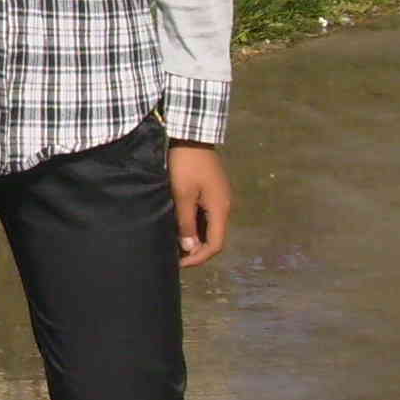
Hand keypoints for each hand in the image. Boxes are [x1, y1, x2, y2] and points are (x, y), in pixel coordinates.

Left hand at [171, 141, 230, 267]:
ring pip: (210, 227)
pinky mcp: (213, 191)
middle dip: (196, 250)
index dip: (199, 258)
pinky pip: (206, 215)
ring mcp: (220, 198)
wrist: (192, 136)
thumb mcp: (182, 195)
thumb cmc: (185, 165)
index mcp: (220, 209)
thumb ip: (186, 223)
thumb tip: (190, 248)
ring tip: (175, 242)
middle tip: (175, 256)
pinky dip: (195, 225)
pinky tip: (180, 225)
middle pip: (214, 237)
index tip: (180, 264)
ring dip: (195, 237)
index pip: (216, 244)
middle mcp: (225, 206)